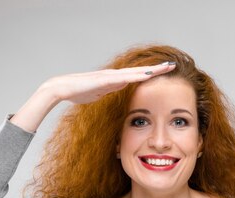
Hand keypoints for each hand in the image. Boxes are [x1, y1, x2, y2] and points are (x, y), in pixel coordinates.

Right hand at [10, 62, 175, 132]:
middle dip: (157, 69)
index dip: (152, 74)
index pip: (138, 76)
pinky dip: (136, 76)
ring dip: (151, 70)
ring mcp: (110, 76)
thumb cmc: (78, 92)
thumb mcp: (100, 94)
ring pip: (135, 72)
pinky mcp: (104, 80)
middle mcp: (115, 76)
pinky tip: (147, 75)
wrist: (61, 88)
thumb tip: (118, 91)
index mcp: (115, 80)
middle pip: (140, 71)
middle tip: (173, 65)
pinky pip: (124, 78)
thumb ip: (110, 92)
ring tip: (165, 68)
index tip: (165, 73)